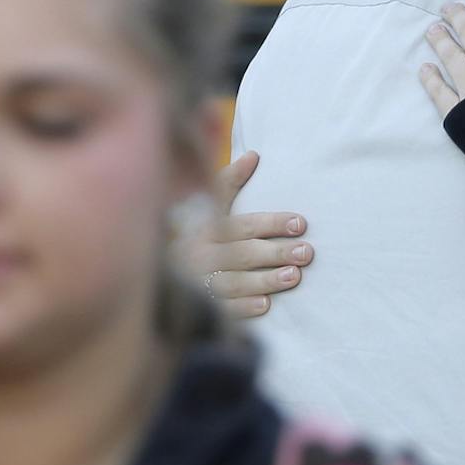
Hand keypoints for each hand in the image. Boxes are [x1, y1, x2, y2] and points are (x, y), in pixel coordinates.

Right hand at [173, 151, 311, 319]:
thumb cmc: (197, 234)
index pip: (243, 225)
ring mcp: (199, 283)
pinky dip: (242, 307)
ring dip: (265, 280)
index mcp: (205, 229)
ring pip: (235, 282)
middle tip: (307, 252)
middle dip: (276, 252)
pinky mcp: (201, 306)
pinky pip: (222, 309)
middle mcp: (201, 255)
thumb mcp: (208, 206)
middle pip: (242, 253)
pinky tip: (265, 305)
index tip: (301, 224)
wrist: (158, 273)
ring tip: (294, 276)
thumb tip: (254, 155)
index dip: (272, 223)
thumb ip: (230, 181)